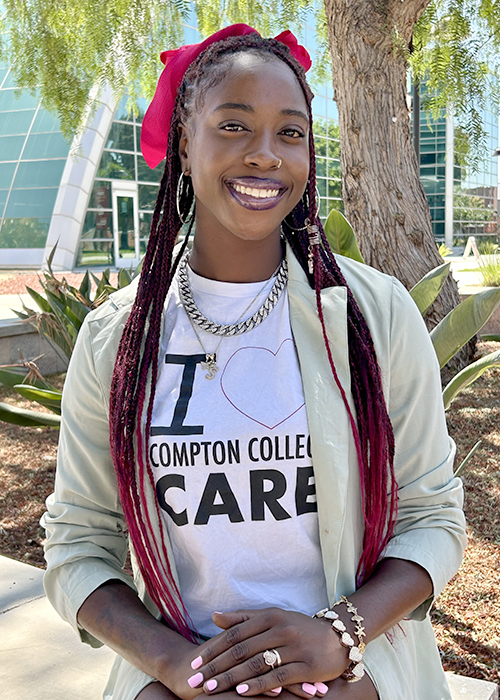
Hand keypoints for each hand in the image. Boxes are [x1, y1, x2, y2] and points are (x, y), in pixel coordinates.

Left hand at [184, 608, 351, 696]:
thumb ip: (243, 618)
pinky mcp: (307, 666)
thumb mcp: (273, 617)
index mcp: (270, 616)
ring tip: (211, 688)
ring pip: (256, 664)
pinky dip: (259, 685)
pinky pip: (278, 677)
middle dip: (216, 666)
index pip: (235, 633)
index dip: (214, 648)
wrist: (339, 637)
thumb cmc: (299, 628)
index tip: (196, 662)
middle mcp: (281, 629)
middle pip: (241, 650)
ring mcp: (294, 647)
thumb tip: (214, 616)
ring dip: (231, 678)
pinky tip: (242, 692)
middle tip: (196, 679)